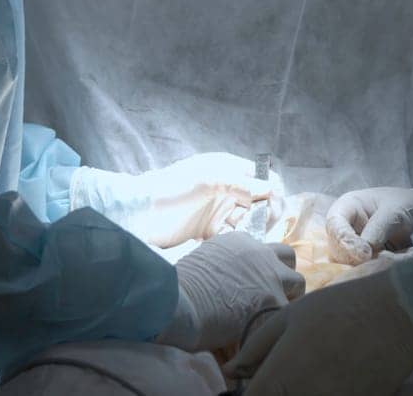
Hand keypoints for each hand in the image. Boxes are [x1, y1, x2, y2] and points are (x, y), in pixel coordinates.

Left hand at [72, 153, 279, 246]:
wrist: (140, 213)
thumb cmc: (172, 187)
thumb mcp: (207, 180)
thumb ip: (239, 184)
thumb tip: (271, 189)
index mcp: (228, 169)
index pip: (262, 177)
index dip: (272, 191)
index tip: (273, 206)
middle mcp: (228, 189)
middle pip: (260, 201)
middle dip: (265, 213)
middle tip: (261, 225)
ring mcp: (219, 211)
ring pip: (249, 221)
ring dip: (252, 228)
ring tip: (244, 235)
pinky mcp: (211, 231)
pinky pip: (234, 236)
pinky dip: (238, 240)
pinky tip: (234, 244)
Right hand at [156, 232, 305, 352]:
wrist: (179, 300)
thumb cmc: (180, 285)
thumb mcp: (202, 260)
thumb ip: (221, 264)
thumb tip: (221, 279)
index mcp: (241, 241)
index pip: (263, 250)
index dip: (261, 268)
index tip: (254, 283)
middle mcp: (261, 254)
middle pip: (288, 257)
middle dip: (283, 275)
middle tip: (273, 294)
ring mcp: (271, 277)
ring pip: (298, 282)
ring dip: (290, 296)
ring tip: (276, 315)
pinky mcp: (274, 303)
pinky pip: (288, 313)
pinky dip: (279, 323)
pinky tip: (269, 334)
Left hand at [225, 267, 412, 394]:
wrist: (399, 316)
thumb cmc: (339, 308)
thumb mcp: (291, 317)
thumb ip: (256, 346)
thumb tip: (231, 371)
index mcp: (281, 375)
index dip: (249, 394)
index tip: (251, 385)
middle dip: (273, 392)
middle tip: (282, 374)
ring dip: (298, 392)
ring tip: (312, 369)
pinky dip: (322, 392)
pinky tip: (332, 375)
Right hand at [325, 187, 412, 264]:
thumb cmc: (407, 205)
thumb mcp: (395, 211)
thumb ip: (378, 228)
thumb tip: (364, 254)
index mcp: (348, 208)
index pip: (334, 225)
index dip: (345, 241)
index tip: (365, 254)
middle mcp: (346, 229)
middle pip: (337, 249)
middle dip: (356, 259)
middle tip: (380, 261)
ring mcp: (354, 248)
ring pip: (348, 265)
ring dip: (368, 267)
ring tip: (394, 261)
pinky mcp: (364, 263)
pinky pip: (362, 273)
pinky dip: (378, 272)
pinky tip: (396, 265)